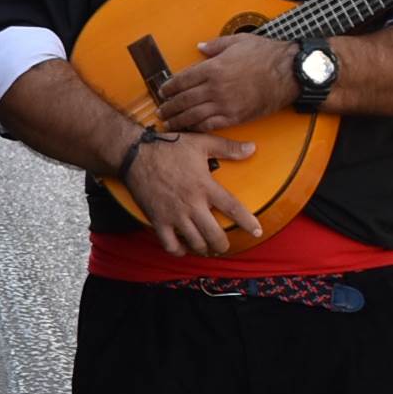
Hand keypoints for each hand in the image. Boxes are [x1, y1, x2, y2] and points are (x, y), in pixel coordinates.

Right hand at [123, 130, 263, 256]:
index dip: (247, 222)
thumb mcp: (201, 143)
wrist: (135, 154)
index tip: (256, 231)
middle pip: (214, 235)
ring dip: (204, 249)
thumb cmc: (169, 147)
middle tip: (224, 245)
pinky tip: (183, 248)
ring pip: (195, 243)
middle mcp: (192, 204)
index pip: (232, 209)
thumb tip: (252, 148)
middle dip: (223, 245)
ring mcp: (174, 215)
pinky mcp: (158, 220)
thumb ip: (228, 148)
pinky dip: (179, 251)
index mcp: (205, 186)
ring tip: (207, 248)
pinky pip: (170, 245)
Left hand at [151, 34, 297, 134]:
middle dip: (169, 107)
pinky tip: (190, 130)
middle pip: (183, 100)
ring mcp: (224, 104)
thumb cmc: (266, 55)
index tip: (162, 91)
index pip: (182, 80)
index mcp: (213, 68)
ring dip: (178, 121)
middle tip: (160, 111)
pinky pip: (211, 125)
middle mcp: (215, 88)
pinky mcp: (235, 117)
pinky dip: (197, 128)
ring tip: (168, 124)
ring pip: (193, 116)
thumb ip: (216, 45)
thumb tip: (201, 47)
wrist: (289, 73)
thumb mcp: (238, 41)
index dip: (169, 87)